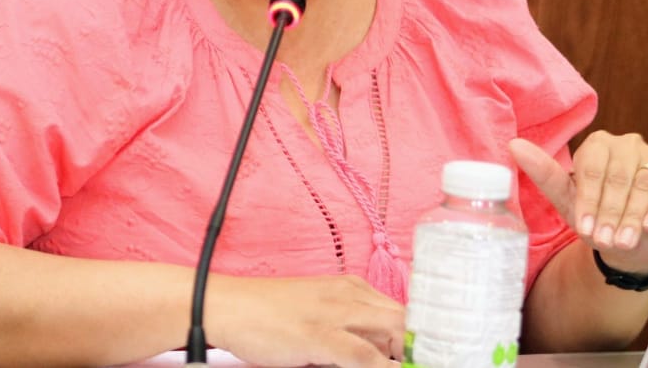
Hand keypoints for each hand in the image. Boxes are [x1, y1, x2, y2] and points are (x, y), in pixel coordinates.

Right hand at [206, 273, 403, 367]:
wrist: (228, 305)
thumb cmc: (267, 314)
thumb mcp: (316, 312)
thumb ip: (345, 325)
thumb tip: (373, 353)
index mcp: (350, 287)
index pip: (400, 308)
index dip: (415, 335)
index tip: (419, 356)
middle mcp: (349, 294)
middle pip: (403, 318)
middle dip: (414, 347)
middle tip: (412, 364)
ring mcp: (336, 313)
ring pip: (392, 331)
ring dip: (402, 355)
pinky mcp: (320, 335)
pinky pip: (363, 355)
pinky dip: (380, 367)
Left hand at [511, 131, 647, 275]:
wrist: (637, 248)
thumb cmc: (600, 219)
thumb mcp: (570, 203)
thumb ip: (544, 173)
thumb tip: (515, 145)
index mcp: (599, 145)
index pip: (591, 167)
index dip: (588, 200)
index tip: (584, 228)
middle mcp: (629, 145)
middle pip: (618, 176)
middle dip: (610, 212)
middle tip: (605, 241)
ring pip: (644, 184)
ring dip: (633, 216)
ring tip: (625, 241)